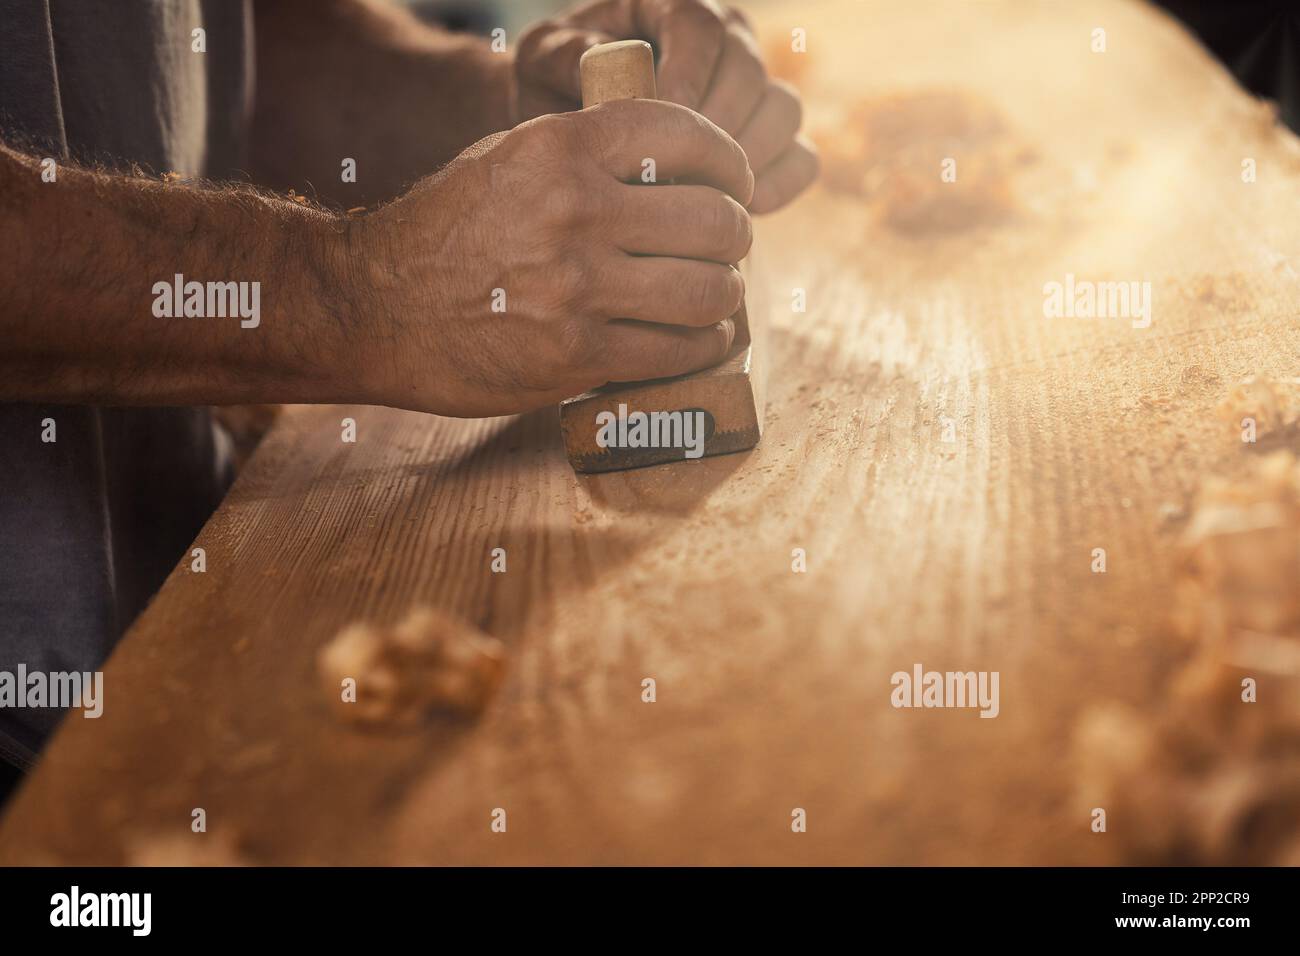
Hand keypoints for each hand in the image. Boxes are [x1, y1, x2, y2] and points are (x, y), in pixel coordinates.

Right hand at [346, 99, 753, 417]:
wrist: (373, 307)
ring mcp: (576, 289)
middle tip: (725, 249)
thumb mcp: (508, 160)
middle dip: (734, 237)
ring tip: (714, 296)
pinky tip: (697, 338)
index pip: (686, 135)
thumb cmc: (447, 230)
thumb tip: (678, 167)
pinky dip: (703, 346)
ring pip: (708, 291)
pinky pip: (678, 351)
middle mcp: (574, 212)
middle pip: (713, 221)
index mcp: (560, 148)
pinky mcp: (575, 356)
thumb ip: (589, 153)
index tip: (735, 185)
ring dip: (724, 296)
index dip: (730, 163)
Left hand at [515, 0, 817, 213]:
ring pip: (784, 111)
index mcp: (673, 10)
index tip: (667, 119)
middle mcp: (726, 42)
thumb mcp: (543, 61)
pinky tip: (741, 208)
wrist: (567, 134)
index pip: (702, 27)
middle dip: (718, 125)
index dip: (690, 73)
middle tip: (682, 172)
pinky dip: (779, 185)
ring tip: (706, 193)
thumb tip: (605, 61)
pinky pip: (800, 159)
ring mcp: (755, 92)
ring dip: (751, 156)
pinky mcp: (770, 142)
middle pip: (750, 72)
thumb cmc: (552, 87)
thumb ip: (567, 55)